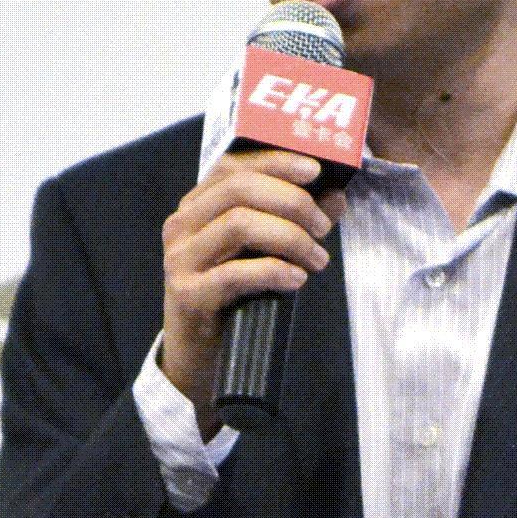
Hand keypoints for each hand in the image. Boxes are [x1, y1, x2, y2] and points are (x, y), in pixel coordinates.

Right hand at [155, 147, 334, 428]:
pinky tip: (296, 280)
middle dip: (292, 202)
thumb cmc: (236, 297)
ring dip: (289, 238)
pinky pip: (234, 273)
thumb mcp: (267, 252)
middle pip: (239, 189)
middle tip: (323, 227)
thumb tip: (336, 196)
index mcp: (198, 205)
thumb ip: (297, 220)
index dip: (276, 161)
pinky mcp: (187, 294)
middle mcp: (182, 224)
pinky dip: (273, 271)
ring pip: (239, 224)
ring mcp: (180, 258)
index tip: (316, 171)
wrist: (199, 356)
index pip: (234, 165)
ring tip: (318, 259)